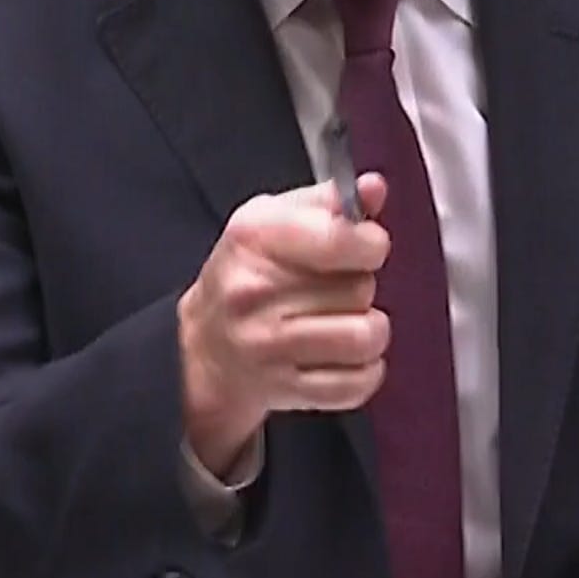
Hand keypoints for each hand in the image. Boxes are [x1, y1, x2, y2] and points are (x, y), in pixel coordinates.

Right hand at [177, 173, 392, 477]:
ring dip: (369, 329)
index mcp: (254, 238)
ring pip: (365, 338)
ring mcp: (268, 347)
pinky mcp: (286, 390)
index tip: (366, 246)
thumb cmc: (248, 274)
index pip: (337, 239)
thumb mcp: (274, 219)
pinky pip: (359, 383)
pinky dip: (366, 370)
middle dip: (360, 284)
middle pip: (360, 288)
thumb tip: (374, 188)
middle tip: (334, 286)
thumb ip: (329, 201)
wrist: (204, 347)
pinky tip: (344, 355)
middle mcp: (254, 293)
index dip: (369, 243)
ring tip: (348, 320)